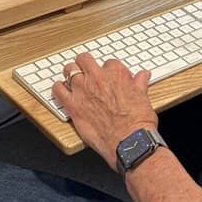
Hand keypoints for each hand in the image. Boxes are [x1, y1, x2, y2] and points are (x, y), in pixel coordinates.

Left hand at [51, 52, 157, 171]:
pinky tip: (61, 91)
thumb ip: (139, 83)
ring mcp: (83, 90)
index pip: (109, 63)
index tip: (108, 78)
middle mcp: (98, 78)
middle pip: (84, 59)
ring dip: (70, 73)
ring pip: (69, 70)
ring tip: (72, 79)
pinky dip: (58, 89)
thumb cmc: (138, 123)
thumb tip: (143, 75)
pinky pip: (58, 90)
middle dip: (85, 64)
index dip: (107, 71)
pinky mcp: (73, 105)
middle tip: (87, 72)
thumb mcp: (143, 98)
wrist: (129, 141)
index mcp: (116, 73)